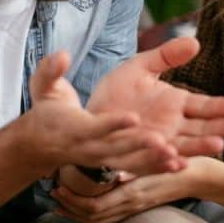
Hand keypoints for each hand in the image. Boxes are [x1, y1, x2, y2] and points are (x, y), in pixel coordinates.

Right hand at [21, 51, 173, 175]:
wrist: (43, 143)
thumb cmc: (47, 111)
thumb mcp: (44, 88)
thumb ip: (51, 71)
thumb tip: (62, 55)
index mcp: (76, 128)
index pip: (95, 127)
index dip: (112, 124)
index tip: (132, 117)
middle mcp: (91, 148)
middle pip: (118, 148)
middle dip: (139, 145)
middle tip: (162, 140)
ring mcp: (104, 159)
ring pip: (131, 161)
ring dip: (153, 160)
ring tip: (177, 156)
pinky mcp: (114, 163)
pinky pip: (138, 168)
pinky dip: (157, 168)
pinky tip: (180, 165)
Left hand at [51, 157, 209, 222]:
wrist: (199, 175)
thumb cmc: (179, 162)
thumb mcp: (158, 161)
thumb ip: (137, 168)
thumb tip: (114, 175)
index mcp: (132, 192)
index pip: (95, 205)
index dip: (74, 200)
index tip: (58, 187)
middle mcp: (131, 203)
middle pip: (92, 215)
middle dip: (70, 207)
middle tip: (53, 193)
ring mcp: (135, 206)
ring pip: (100, 218)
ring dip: (78, 212)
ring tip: (61, 201)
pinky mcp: (138, 205)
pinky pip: (111, 216)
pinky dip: (93, 216)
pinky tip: (83, 210)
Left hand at [87, 37, 223, 160]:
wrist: (88, 116)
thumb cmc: (116, 92)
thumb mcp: (140, 67)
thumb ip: (166, 55)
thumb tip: (196, 41)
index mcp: (175, 104)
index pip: (204, 106)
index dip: (221, 107)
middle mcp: (172, 126)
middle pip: (201, 128)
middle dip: (221, 127)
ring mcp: (157, 143)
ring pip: (184, 146)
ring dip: (200, 146)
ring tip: (218, 144)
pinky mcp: (139, 156)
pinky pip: (155, 161)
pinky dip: (167, 162)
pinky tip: (178, 161)